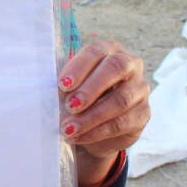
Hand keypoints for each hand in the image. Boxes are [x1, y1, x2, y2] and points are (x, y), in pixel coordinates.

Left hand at [58, 40, 150, 185]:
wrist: (93, 127)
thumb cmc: (76, 95)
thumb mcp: (67, 86)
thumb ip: (62, 82)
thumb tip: (43, 86)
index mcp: (108, 49)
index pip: (96, 51)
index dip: (79, 67)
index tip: (62, 85)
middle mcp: (130, 64)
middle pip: (115, 69)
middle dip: (90, 89)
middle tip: (69, 106)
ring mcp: (140, 89)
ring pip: (120, 100)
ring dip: (91, 116)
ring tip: (69, 128)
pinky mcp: (143, 114)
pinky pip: (122, 123)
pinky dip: (98, 131)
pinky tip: (80, 136)